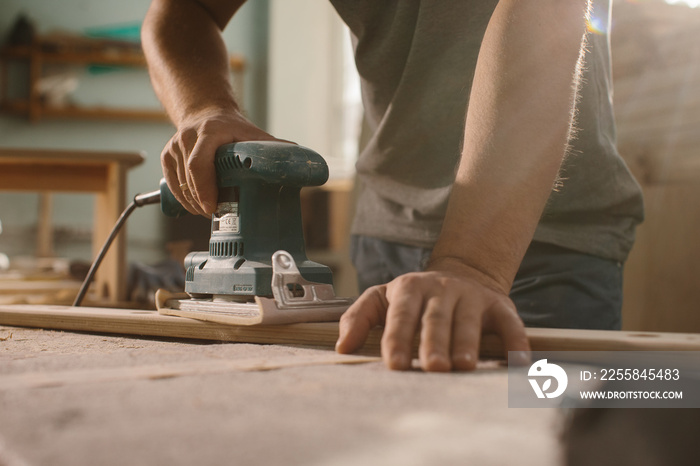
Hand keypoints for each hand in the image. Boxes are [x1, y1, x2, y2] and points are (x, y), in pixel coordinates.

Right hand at [161, 107, 282, 215]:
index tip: (212, 207)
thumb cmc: (232, 127)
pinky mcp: (166, 157)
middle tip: (216, 214)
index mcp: (209, 132)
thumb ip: (271, 147)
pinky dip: (183, 199)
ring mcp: (173, 147)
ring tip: (209, 211)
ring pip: (179, 185)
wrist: (205, 113)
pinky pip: (171, 184)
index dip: (204, 188)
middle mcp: (187, 138)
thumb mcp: (251, 133)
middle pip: (189, 179)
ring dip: (193, 203)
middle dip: (201, 202)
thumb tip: (296, 156)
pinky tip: (196, 205)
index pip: (199, 163)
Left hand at [335, 259, 530, 370]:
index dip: (398, 339)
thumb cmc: (414, 297)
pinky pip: (509, 323)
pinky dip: (515, 341)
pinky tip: (517, 361)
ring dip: (466, 342)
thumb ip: (358, 317)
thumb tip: (342, 347)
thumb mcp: (382, 297)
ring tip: (462, 366)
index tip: (395, 364)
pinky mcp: (499, 306)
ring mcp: (471, 296)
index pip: (401, 315)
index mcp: (409, 288)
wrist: (462, 273)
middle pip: (435, 318)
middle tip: (432, 367)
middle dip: (433, 342)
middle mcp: (441, 289)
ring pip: (468, 320)